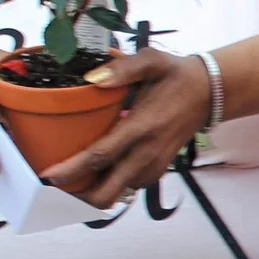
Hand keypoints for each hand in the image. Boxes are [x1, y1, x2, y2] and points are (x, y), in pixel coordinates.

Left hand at [36, 49, 211, 208]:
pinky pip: (131, 187)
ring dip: (96, 192)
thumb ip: (122, 68)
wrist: (211, 91)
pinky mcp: (160, 168)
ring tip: (72, 182)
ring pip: (120, 193)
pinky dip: (113, 186)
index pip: (100, 156)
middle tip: (56, 189)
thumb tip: (92, 79)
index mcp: (141, 126)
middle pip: (109, 191)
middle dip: (80, 198)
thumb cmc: (176, 74)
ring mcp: (156, 164)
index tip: (48, 177)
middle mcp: (148, 152)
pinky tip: (98, 175)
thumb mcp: (152, 61)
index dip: (72, 170)